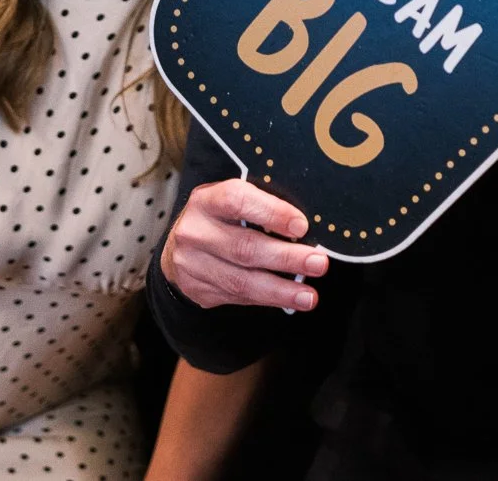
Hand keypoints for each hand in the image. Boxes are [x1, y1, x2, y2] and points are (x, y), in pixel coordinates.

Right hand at [160, 179, 328, 311]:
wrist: (179, 246)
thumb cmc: (218, 217)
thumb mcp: (232, 198)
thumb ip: (261, 205)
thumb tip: (305, 224)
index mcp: (207, 200)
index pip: (238, 201)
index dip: (272, 212)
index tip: (302, 226)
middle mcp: (195, 231)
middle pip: (244, 247)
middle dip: (286, 258)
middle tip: (318, 263)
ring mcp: (192, 264)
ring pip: (241, 280)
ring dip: (280, 290)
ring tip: (308, 295)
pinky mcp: (197, 289)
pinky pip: (237, 297)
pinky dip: (267, 299)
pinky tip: (288, 299)